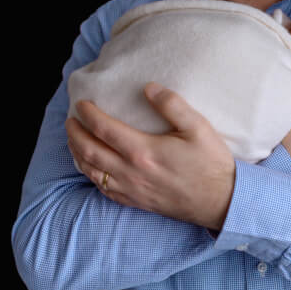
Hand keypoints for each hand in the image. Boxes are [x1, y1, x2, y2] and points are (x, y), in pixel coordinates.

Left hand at [67, 82, 234, 229]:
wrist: (220, 201)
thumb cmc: (210, 163)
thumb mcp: (198, 127)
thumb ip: (173, 105)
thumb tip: (149, 88)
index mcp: (143, 151)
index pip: (104, 129)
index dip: (89, 114)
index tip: (82, 103)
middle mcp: (131, 172)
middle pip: (90, 151)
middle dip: (75, 134)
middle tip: (70, 120)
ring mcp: (131, 189)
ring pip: (92, 171)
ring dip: (78, 154)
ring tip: (74, 140)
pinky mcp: (136, 201)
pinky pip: (103, 189)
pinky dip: (90, 175)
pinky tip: (91, 167)